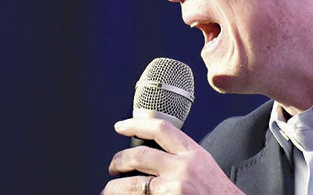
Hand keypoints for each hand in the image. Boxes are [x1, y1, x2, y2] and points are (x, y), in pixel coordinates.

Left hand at [102, 118, 244, 194]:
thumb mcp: (204, 167)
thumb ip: (181, 159)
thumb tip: (151, 158)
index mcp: (193, 153)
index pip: (160, 129)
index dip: (136, 124)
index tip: (120, 126)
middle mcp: (184, 167)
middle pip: (139, 155)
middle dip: (118, 161)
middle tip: (112, 167)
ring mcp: (175, 187)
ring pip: (133, 184)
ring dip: (114, 188)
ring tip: (108, 191)